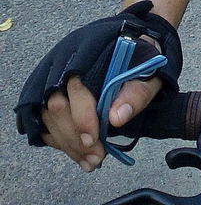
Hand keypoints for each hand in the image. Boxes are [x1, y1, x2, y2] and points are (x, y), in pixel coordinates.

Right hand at [16, 1, 181, 161]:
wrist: (134, 43)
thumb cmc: (142, 55)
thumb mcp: (150, 69)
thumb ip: (136, 91)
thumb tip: (116, 118)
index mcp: (89, 45)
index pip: (73, 83)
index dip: (80, 115)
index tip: (94, 139)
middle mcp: (65, 58)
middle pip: (54, 104)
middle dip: (74, 136)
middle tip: (96, 156)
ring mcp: (54, 75)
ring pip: (47, 117)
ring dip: (68, 144)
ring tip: (92, 161)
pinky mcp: (52, 92)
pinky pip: (46, 121)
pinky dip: (62, 142)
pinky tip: (80, 156)